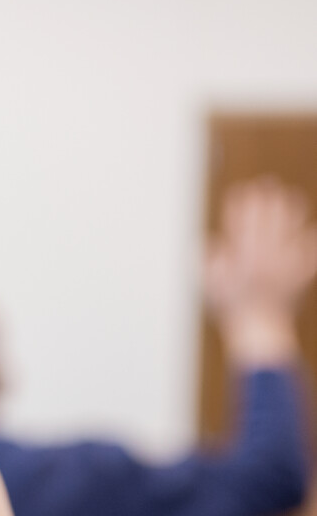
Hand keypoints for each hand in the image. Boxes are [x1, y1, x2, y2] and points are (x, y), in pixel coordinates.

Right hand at [205, 177, 316, 367]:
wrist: (261, 331)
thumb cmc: (232, 311)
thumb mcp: (209, 285)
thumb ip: (209, 259)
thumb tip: (212, 239)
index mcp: (241, 255)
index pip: (240, 218)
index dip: (240, 201)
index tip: (240, 192)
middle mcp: (265, 253)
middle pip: (268, 213)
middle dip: (265, 195)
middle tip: (264, 185)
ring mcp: (288, 260)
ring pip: (293, 222)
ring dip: (290, 207)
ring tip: (287, 199)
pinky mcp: (305, 269)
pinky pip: (312, 244)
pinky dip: (310, 235)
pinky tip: (306, 229)